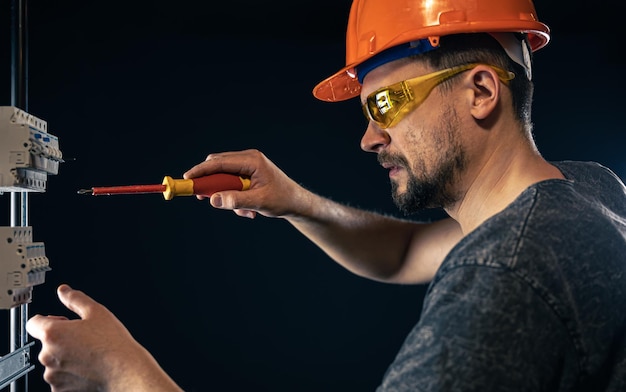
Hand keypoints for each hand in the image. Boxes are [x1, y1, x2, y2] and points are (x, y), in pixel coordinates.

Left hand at [26, 284, 182, 391]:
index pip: (33, 323)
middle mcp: (47, 355)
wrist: (124, 371)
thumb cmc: (112, 344)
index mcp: (52, 333)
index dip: (47, 320)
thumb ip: (75, 299)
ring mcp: (53, 375)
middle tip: (84, 338)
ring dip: (64, 357)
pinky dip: (70, 373)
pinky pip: (60, 378)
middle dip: (61, 339)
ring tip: (88, 354)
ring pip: (53, 361)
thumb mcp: (97, 312)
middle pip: (46, 342)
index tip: (60, 322)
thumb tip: (64, 291)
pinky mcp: (60, 389)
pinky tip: (87, 368)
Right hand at [184, 149, 310, 218]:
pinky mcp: (248, 173)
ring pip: (223, 177)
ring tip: (244, 211)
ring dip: (227, 195)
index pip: (219, 163)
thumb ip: (235, 200)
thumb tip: (212, 199)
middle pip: (217, 166)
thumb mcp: (258, 202)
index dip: (200, 171)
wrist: (297, 203)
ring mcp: (248, 165)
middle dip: (212, 185)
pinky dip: (234, 197)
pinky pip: (231, 183)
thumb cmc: (282, 200)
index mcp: (252, 160)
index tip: (186, 179)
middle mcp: (248, 158)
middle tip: (203, 198)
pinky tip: (248, 210)